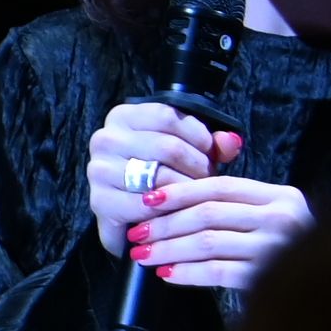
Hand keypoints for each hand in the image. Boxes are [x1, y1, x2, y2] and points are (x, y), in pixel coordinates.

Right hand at [86, 101, 232, 259]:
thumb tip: (231, 142)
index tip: (209, 152)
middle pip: (167, 147)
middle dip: (196, 167)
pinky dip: (166, 210)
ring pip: (158, 176)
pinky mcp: (99, 201)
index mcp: (123, 117)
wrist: (129, 214)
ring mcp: (98, 170)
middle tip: (208, 181)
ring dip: (185, 190)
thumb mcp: (184, 150)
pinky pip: (144, 205)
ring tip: (195, 196)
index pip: (167, 116)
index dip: (198, 135)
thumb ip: (211, 144)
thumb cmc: (158, 174)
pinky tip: (177, 211)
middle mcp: (105, 138)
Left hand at [124, 165, 311, 291]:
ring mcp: (275, 248)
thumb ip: (239, 203)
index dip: (179, 193)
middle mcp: (280, 218)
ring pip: (207, 242)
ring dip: (168, 248)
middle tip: (138, 232)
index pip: (219, 187)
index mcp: (280, 196)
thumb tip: (177, 198)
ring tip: (144, 254)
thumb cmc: (291, 252)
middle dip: (165, 223)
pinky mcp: (267, 278)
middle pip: (208, 213)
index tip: (148, 201)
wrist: (328, 291)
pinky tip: (168, 273)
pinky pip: (217, 272)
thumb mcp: (274, 218)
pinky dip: (187, 272)